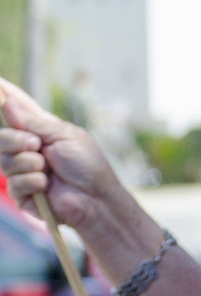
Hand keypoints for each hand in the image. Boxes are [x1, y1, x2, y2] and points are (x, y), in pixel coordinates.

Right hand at [0, 77, 117, 227]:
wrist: (96, 198)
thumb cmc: (87, 166)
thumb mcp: (64, 136)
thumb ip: (34, 122)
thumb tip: (9, 104)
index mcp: (41, 132)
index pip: (18, 111)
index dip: (6, 97)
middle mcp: (29, 150)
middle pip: (1, 137)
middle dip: (14, 139)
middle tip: (35, 145)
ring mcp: (24, 171)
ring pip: (4, 160)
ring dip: (27, 162)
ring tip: (46, 168)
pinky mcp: (23, 193)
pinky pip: (14, 183)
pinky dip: (32, 182)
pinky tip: (46, 186)